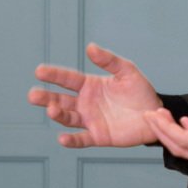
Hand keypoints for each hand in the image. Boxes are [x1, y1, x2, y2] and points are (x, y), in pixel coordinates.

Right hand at [28, 43, 161, 147]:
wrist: (154, 114)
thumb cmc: (140, 91)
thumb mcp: (127, 71)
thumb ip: (109, 60)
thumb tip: (90, 47)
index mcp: (91, 85)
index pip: (68, 79)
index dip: (54, 75)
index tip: (39, 71)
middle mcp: (86, 103)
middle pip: (61, 100)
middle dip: (46, 97)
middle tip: (33, 95)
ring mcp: (90, 120)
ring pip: (68, 118)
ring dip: (58, 115)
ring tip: (52, 110)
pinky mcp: (98, 136)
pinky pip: (81, 139)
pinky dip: (71, 141)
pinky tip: (62, 139)